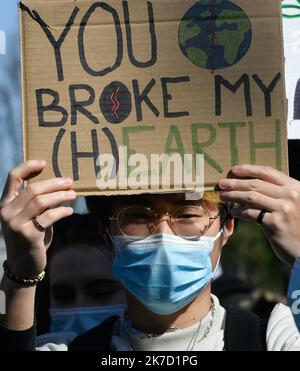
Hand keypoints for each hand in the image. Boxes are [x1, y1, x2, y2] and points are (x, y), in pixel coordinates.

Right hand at [0, 161, 75, 277]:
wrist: (22, 265)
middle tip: (70, 182)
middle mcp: (7, 212)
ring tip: (73, 195)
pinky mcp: (28, 235)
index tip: (45, 162)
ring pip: (41, 201)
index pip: (13, 177)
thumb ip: (35, 203)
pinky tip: (69, 211)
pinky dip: (62, 211)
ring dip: (61, 196)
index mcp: (5, 203)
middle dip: (54, 183)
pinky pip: (49, 217)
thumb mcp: (27, 217)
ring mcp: (16, 224)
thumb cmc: (28, 237)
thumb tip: (59, 185)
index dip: (28, 166)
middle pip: (33, 189)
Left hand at [218, 165, 299, 264]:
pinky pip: (250, 214)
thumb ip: (279, 194)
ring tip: (223, 196)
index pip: (268, 172)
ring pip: (251, 197)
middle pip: (256, 184)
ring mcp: (283, 208)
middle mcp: (290, 195)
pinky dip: (239, 212)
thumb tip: (251, 186)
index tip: (234, 170)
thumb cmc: (299, 226)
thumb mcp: (295, 204)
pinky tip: (232, 211)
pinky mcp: (274, 223)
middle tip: (221, 184)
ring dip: (233, 195)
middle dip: (235, 183)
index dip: (248, 169)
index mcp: (295, 187)